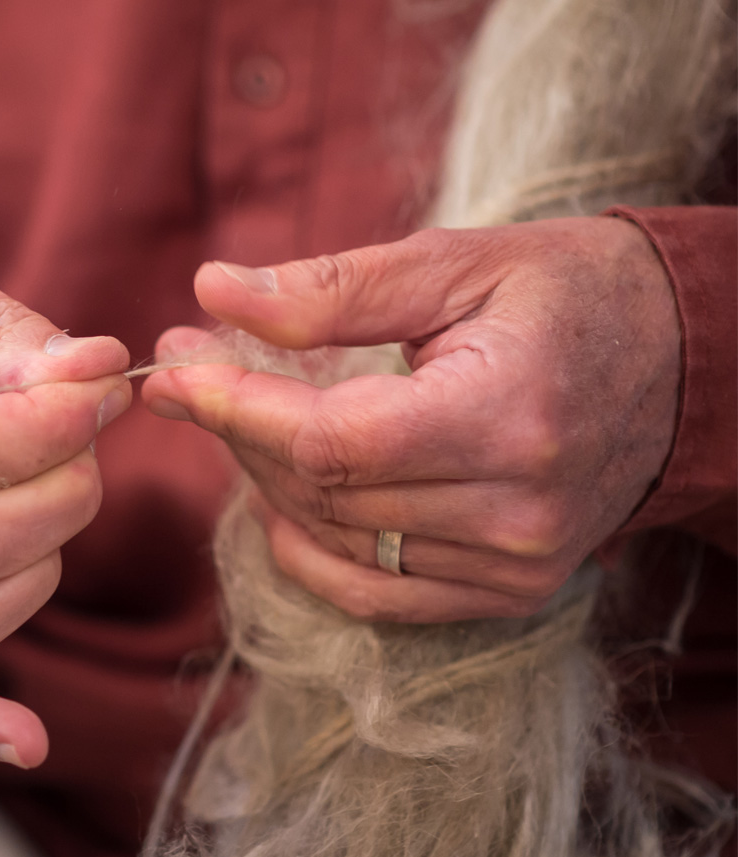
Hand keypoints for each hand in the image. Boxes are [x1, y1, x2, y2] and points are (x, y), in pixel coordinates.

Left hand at [141, 217, 680, 622]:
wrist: (684, 363)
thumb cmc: (565, 294)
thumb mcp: (454, 263)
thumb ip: (330, 288)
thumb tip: (214, 292)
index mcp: (505, 417)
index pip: (329, 441)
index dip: (235, 407)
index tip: (171, 368)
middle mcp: (514, 509)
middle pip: (322, 492)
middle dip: (236, 429)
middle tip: (187, 369)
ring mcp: (515, 564)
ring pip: (336, 541)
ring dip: (264, 480)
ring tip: (232, 410)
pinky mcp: (509, 592)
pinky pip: (375, 593)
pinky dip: (312, 549)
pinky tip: (277, 498)